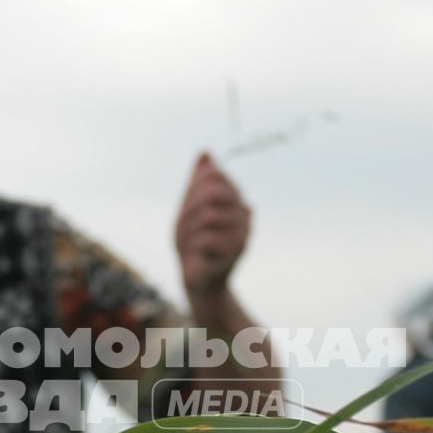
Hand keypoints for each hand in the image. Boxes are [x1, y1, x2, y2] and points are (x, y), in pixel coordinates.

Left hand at [174, 152, 250, 300]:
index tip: (189, 209)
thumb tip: (205, 153)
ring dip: (189, 232)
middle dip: (189, 210)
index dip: (193, 190)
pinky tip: (199, 257)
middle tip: (186, 230)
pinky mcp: (236, 253)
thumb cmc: (193, 242)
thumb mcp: (190, 207)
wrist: (197, 279)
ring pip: (206, 216)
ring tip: (192, 245)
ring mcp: (244, 232)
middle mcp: (245, 213)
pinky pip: (205, 239)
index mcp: (236, 199)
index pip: (213, 177)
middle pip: (210, 192)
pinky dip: (194, 249)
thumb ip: (198, 181)